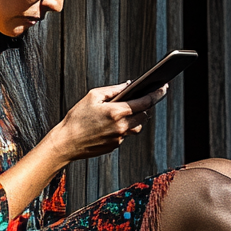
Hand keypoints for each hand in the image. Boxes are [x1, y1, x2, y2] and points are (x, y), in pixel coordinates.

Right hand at [45, 81, 167, 161]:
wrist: (66, 142)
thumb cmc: (77, 118)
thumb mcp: (92, 97)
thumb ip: (113, 89)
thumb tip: (128, 85)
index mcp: (116, 112)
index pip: (144, 102)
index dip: (156, 94)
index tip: (164, 87)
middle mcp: (121, 126)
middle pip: (144, 115)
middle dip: (146, 105)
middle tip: (145, 97)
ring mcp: (119, 138)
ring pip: (137, 126)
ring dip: (137, 118)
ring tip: (128, 110)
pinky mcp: (115, 145)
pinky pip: (126, 134)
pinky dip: (124, 127)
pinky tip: (113, 122)